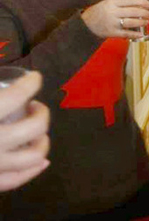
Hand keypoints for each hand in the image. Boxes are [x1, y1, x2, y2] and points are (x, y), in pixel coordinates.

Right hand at [0, 71, 49, 191]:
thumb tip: (3, 72)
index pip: (16, 96)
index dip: (30, 83)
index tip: (35, 78)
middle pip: (33, 128)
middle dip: (40, 114)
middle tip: (34, 106)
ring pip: (32, 157)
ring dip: (41, 142)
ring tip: (37, 131)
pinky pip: (15, 180)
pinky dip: (32, 170)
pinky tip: (41, 160)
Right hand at [81, 0, 148, 39]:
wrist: (84, 24)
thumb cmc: (99, 12)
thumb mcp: (108, 3)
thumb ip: (121, 3)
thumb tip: (139, 3)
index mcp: (112, 2)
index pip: (131, 0)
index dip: (143, 2)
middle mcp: (112, 12)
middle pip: (133, 11)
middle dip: (145, 13)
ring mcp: (112, 22)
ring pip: (131, 22)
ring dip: (141, 22)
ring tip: (146, 22)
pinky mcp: (111, 32)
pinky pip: (126, 33)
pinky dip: (134, 34)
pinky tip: (140, 34)